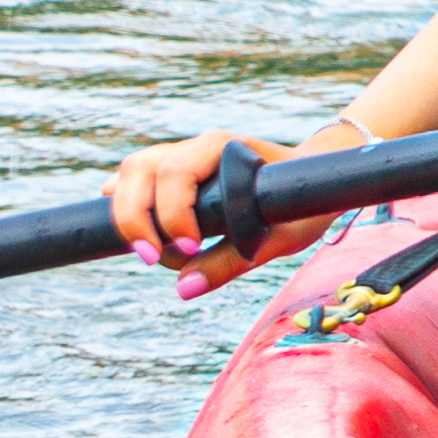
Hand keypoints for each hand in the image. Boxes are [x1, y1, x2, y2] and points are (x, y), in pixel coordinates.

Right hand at [105, 122, 352, 298]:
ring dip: (129, 216)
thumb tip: (183, 289)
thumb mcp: (277, 238)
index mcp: (222, 149)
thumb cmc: (299, 206)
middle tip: (156, 259)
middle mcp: (194, 147)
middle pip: (139, 168)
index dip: (172, 214)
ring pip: (129, 174)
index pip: (175, 172)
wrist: (311, 183)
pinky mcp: (167, 175)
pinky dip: (126, 210)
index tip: (192, 249)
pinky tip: (146, 238)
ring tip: (156, 254)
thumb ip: (230, 263)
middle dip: (136, 218)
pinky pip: (130, 184)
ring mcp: (177, 156)